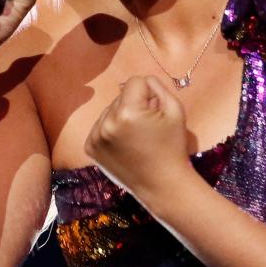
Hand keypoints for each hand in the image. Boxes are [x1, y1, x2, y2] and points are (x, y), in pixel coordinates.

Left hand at [84, 75, 190, 201]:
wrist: (162, 185)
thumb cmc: (172, 146)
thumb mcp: (175, 109)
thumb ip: (158, 87)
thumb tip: (143, 81)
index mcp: (128, 112)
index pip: (135, 82)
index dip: (149, 93)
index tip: (155, 111)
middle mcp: (107, 122)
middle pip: (120, 96)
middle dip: (134, 105)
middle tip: (146, 127)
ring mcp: (95, 136)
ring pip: (109, 110)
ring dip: (121, 117)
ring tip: (135, 137)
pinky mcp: (90, 148)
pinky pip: (100, 125)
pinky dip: (111, 130)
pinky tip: (124, 144)